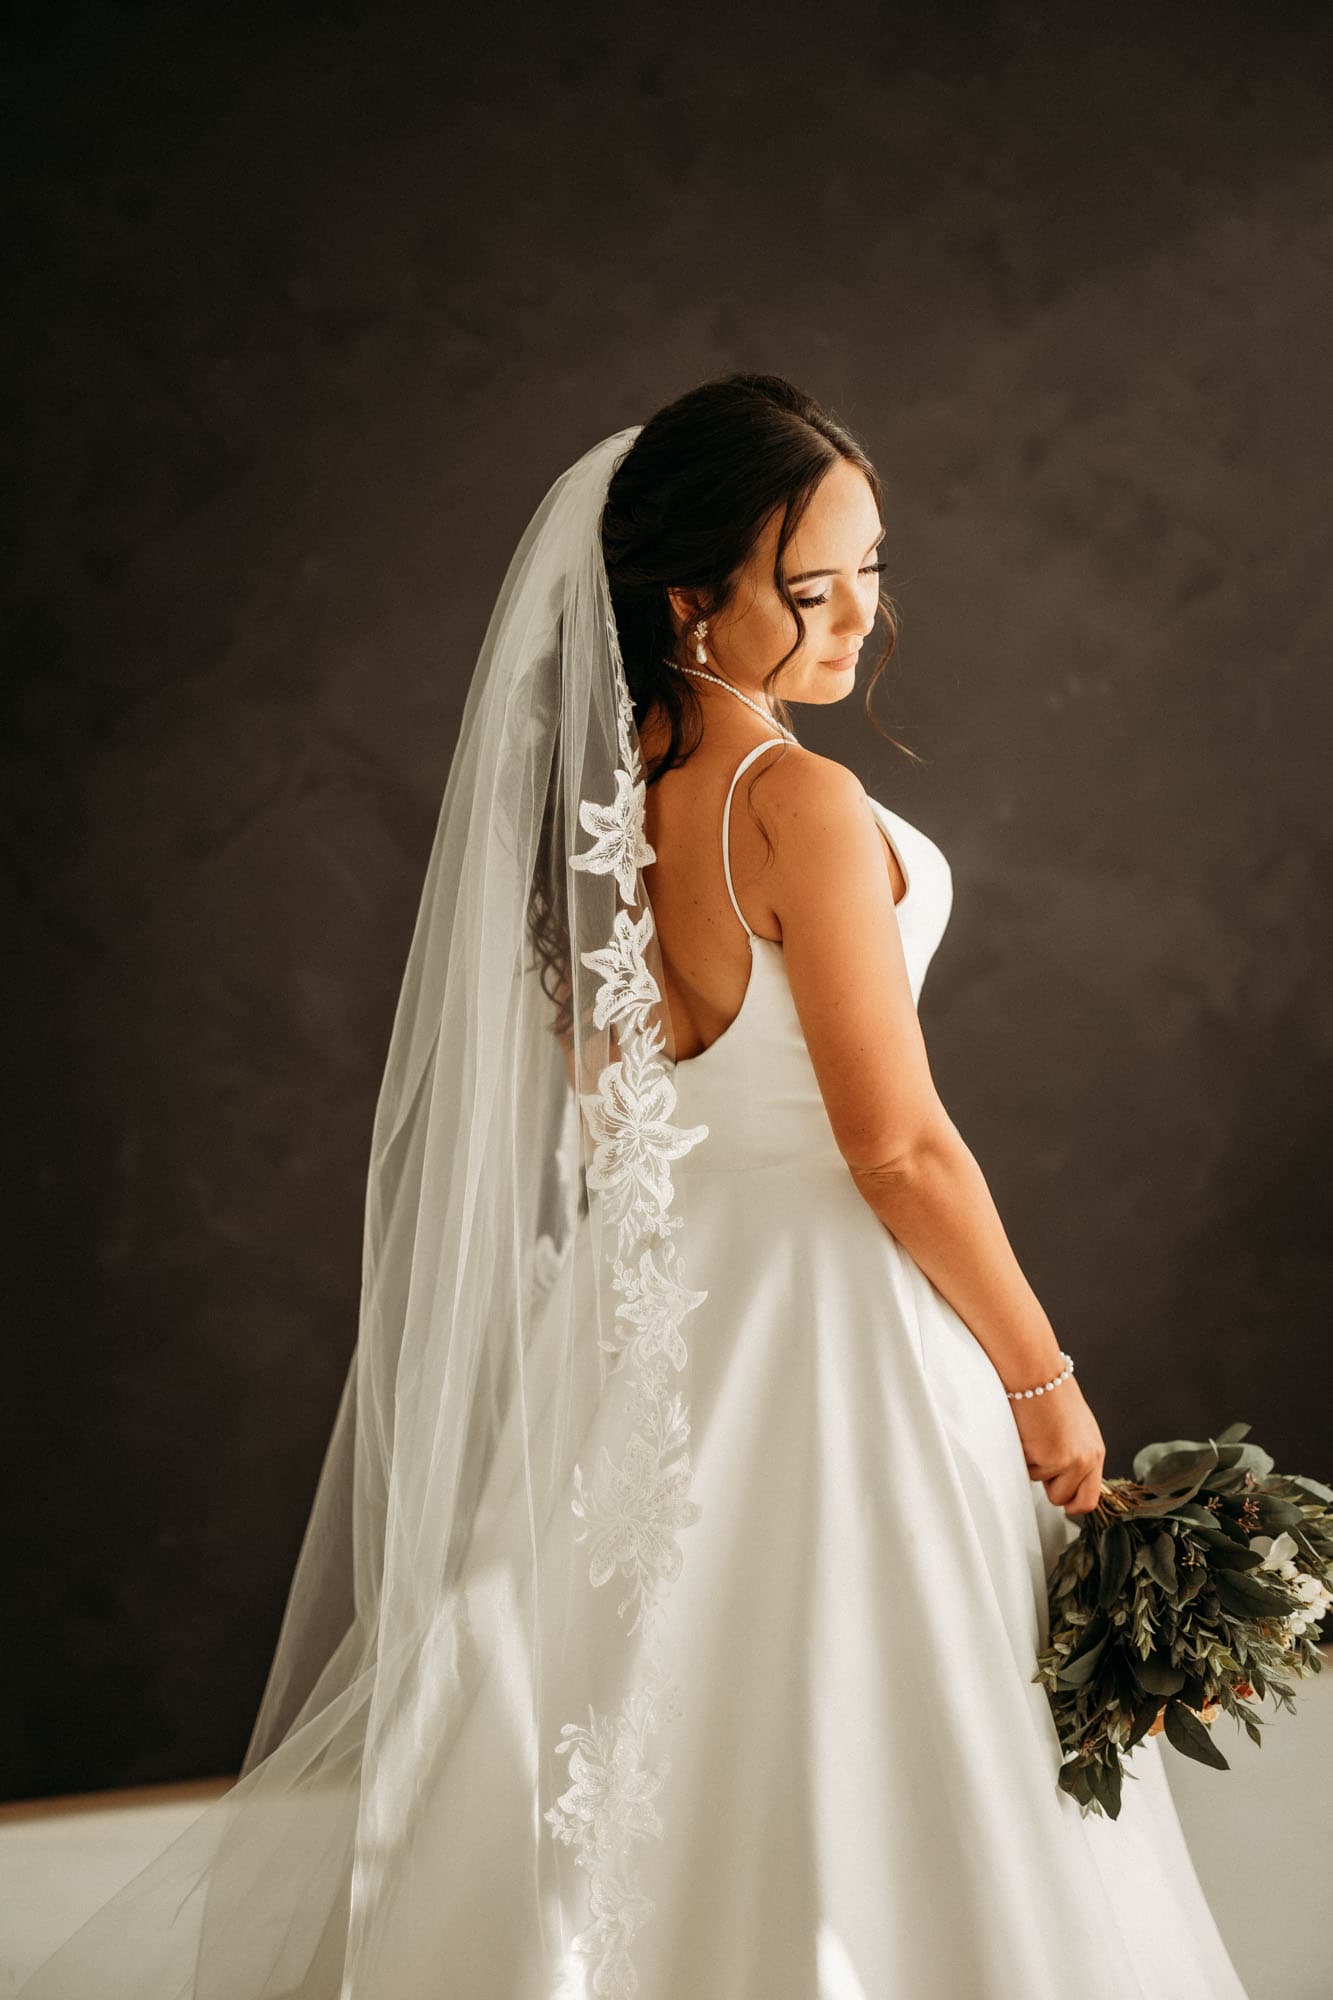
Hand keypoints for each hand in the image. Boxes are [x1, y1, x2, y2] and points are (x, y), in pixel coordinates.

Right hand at [1007, 1372, 1105, 1517]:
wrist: (1036, 1373)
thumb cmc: (1050, 1392)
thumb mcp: (1075, 1428)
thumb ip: (1076, 1454)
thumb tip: (1065, 1478)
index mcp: (1095, 1452)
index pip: (1090, 1498)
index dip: (1071, 1502)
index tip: (1061, 1497)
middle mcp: (1086, 1460)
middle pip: (1065, 1500)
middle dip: (1049, 1488)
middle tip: (1042, 1460)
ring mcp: (1067, 1461)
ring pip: (1040, 1483)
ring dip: (1033, 1465)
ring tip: (1034, 1435)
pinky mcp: (1046, 1457)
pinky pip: (1025, 1468)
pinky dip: (1021, 1454)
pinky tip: (1026, 1431)